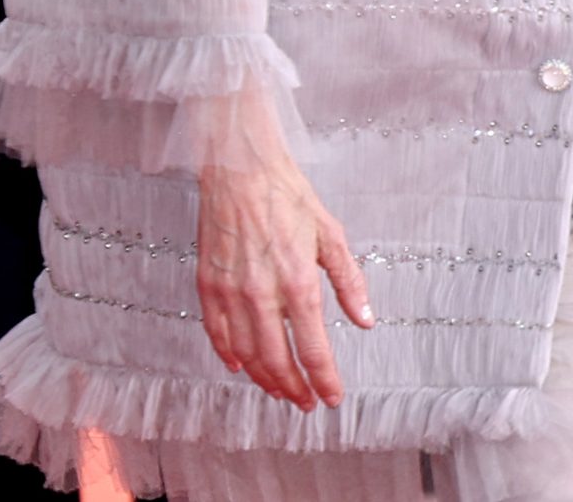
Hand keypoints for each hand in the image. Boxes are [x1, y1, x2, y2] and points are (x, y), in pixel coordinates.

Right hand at [197, 152, 374, 409]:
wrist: (241, 169)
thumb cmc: (289, 197)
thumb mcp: (331, 234)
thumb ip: (349, 281)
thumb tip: (365, 320)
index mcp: (298, 282)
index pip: (313, 348)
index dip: (324, 379)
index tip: (332, 397)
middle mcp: (262, 294)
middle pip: (277, 360)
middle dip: (294, 389)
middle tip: (305, 402)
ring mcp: (231, 292)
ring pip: (246, 354)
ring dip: (264, 379)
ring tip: (280, 389)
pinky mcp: (207, 285)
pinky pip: (217, 334)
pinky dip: (229, 355)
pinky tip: (240, 366)